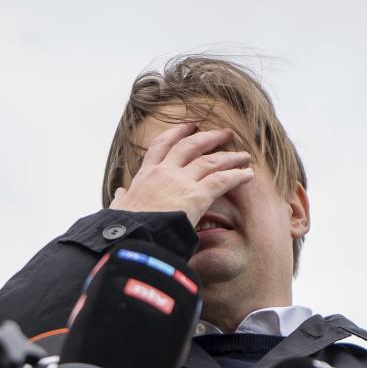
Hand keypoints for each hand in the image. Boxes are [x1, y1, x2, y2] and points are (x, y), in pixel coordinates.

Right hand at [109, 122, 253, 226]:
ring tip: (244, 155)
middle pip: (190, 146)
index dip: (177, 133)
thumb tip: (120, 192)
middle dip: (209, 138)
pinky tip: (248, 174)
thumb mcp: (118, 209)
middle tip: (224, 133)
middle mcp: (164, 172)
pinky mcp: (196, 196)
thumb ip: (122, 199)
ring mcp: (181, 182)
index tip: (189, 126)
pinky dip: (237, 176)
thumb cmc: (124, 229)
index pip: (161, 146)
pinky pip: (222, 181)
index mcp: (146, 175)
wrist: (132, 240)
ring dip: (229, 157)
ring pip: (210, 161)